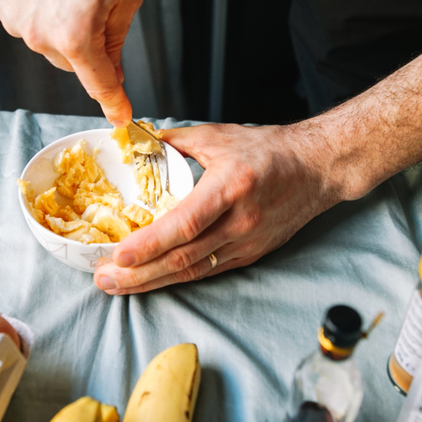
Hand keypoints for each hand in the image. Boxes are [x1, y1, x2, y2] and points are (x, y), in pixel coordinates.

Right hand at [0, 0, 142, 126]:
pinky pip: (28, 22)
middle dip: (88, 45)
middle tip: (97, 5)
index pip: (98, 84)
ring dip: (62, 26)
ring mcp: (15, 20)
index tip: (119, 116)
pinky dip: (41, 11)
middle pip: (72, 62)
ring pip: (48, 43)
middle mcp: (40, 35)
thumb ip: (116, 42)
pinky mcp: (0, 4)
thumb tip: (110, 73)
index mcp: (75, 35)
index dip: (113, 102)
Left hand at [93, 123, 342, 293]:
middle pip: (183, 258)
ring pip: (194, 271)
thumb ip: (176, 139)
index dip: (150, 245)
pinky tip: (153, 281)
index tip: (119, 256)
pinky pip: (209, 271)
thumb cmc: (270, 150)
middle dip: (139, 275)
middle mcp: (239, 221)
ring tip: (119, 287)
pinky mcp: (251, 254)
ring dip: (153, 282)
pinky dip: (178, 277)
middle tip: (104, 280)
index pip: (184, 224)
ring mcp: (247, 243)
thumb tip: (140, 140)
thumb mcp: (220, 135)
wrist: (317, 169)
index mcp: (229, 187)